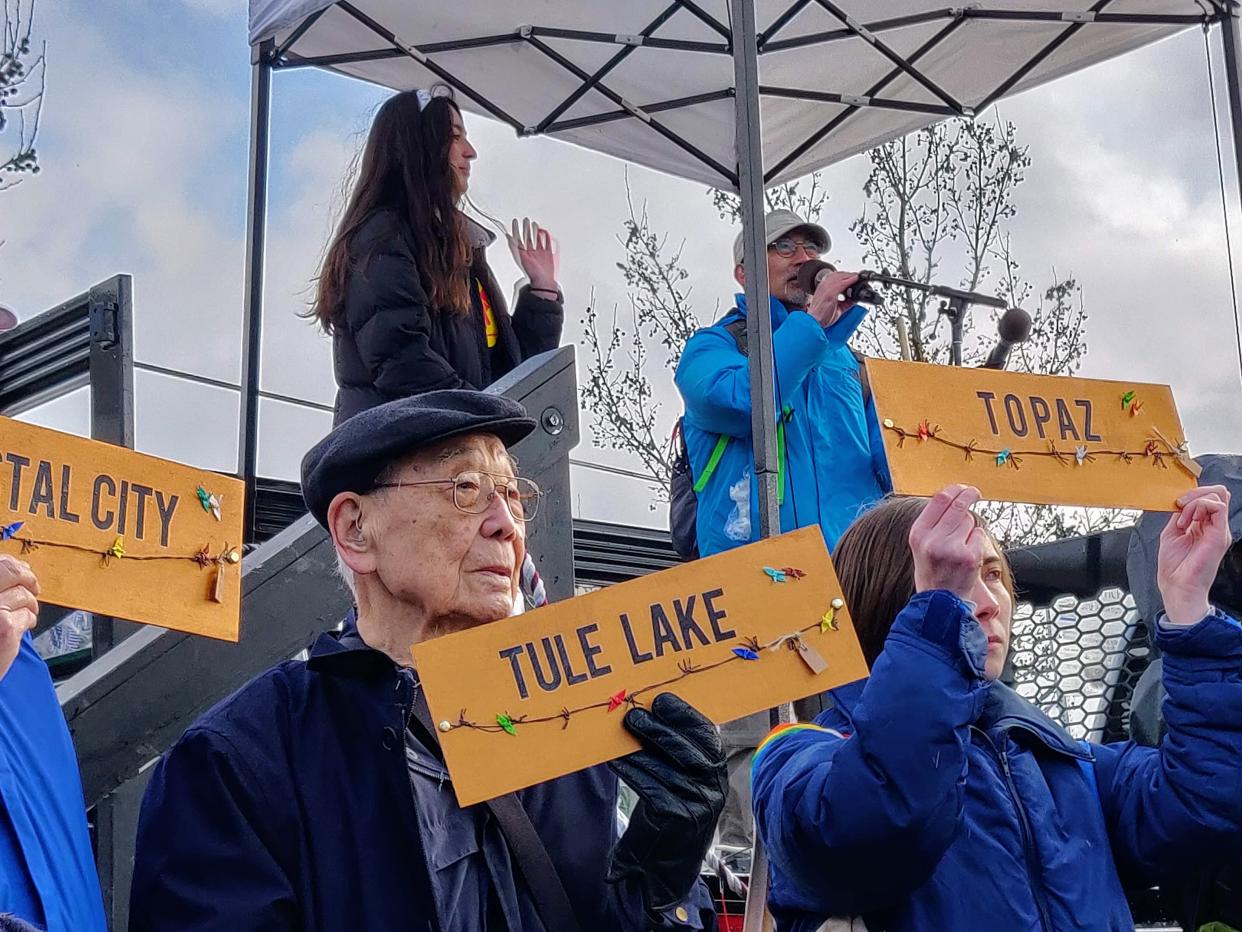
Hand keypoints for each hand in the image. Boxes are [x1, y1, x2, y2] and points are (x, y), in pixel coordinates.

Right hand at [0, 555, 38, 679]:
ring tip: (22, 616)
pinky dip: (29, 621)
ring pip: (24, 596)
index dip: (14, 565)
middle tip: (33, 587)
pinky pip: (28, 616)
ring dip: (29, 606)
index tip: (22, 568)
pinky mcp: (5, 627)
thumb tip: (17, 569)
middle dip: (28, 579)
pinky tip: (21, 628)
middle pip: (12, 573)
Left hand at [507, 218, 558, 292]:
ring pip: (536, 239)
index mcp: (522, 253)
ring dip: (535, 231)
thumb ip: (514, 246)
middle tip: (525, 220)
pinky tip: (544, 232)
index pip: (518, 239)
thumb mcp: (520, 257)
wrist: (543, 281)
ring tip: (534, 224)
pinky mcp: (548, 254)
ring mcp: (539, 253)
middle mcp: (530, 252)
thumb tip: (508, 236)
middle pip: (527, 237)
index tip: (515, 221)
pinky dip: (546, 237)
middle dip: (526, 228)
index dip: (516, 229)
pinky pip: (546, 244)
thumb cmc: (531, 273)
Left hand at [608, 693, 725, 910]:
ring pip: (668, 769)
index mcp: (717, 772)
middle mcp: (714, 788)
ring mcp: (700, 805)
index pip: (707, 736)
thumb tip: (647, 711)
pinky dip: (633, 772)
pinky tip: (616, 761)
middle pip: (688, 751)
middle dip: (660, 729)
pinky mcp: (681, 819)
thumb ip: (672, 750)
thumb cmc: (670, 811)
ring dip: (640, 748)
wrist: (667, 865)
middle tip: (633, 715)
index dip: (685, 715)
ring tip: (622, 732)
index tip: (661, 700)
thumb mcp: (678, 778)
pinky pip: (654, 789)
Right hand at [805, 269, 859, 326]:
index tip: (852, 278)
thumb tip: (853, 299)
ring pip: (840, 277)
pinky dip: (850, 280)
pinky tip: (855, 279)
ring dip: (850, 276)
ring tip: (857, 277)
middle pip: (838, 275)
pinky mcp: (830, 293)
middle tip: (856, 277)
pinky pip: (842, 283)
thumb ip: (844, 302)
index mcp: (822, 288)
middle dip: (848, 275)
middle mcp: (823, 286)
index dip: (844, 276)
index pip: (834, 277)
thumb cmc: (821, 317)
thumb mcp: (834, 307)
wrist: (814, 322)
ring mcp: (826, 288)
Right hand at [910, 484, 986, 599]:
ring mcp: (952, 549)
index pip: (939, 499)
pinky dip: (977, 541)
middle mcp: (933, 540)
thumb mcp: (921, 545)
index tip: (962, 488)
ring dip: (969, 528)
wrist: (940, 602)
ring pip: (969, 521)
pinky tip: (968, 554)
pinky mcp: (969, 557)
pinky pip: (979, 536)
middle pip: (958, 506)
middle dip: (969, 495)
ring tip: (960, 545)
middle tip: (975, 492)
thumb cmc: (932, 571)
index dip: (954, 489)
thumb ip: (932, 523)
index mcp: (918, 534)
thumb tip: (950, 497)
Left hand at [1158, 485, 1232, 624]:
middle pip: (1218, 493)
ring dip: (1194, 501)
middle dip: (1196, 492)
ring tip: (1182, 519)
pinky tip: (1186, 521)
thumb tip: (1181, 503)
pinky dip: (1199, 506)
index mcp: (1203, 526)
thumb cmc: (1174, 566)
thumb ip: (1179, 516)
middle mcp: (1214, 526)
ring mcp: (1218, 530)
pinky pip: (1217, 507)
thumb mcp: (1172, 533)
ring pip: (1218, 496)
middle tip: (1180, 505)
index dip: (1192, 494)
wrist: (1177, 586)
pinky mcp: (1219, 535)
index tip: (1175, 504)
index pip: (1208, 498)